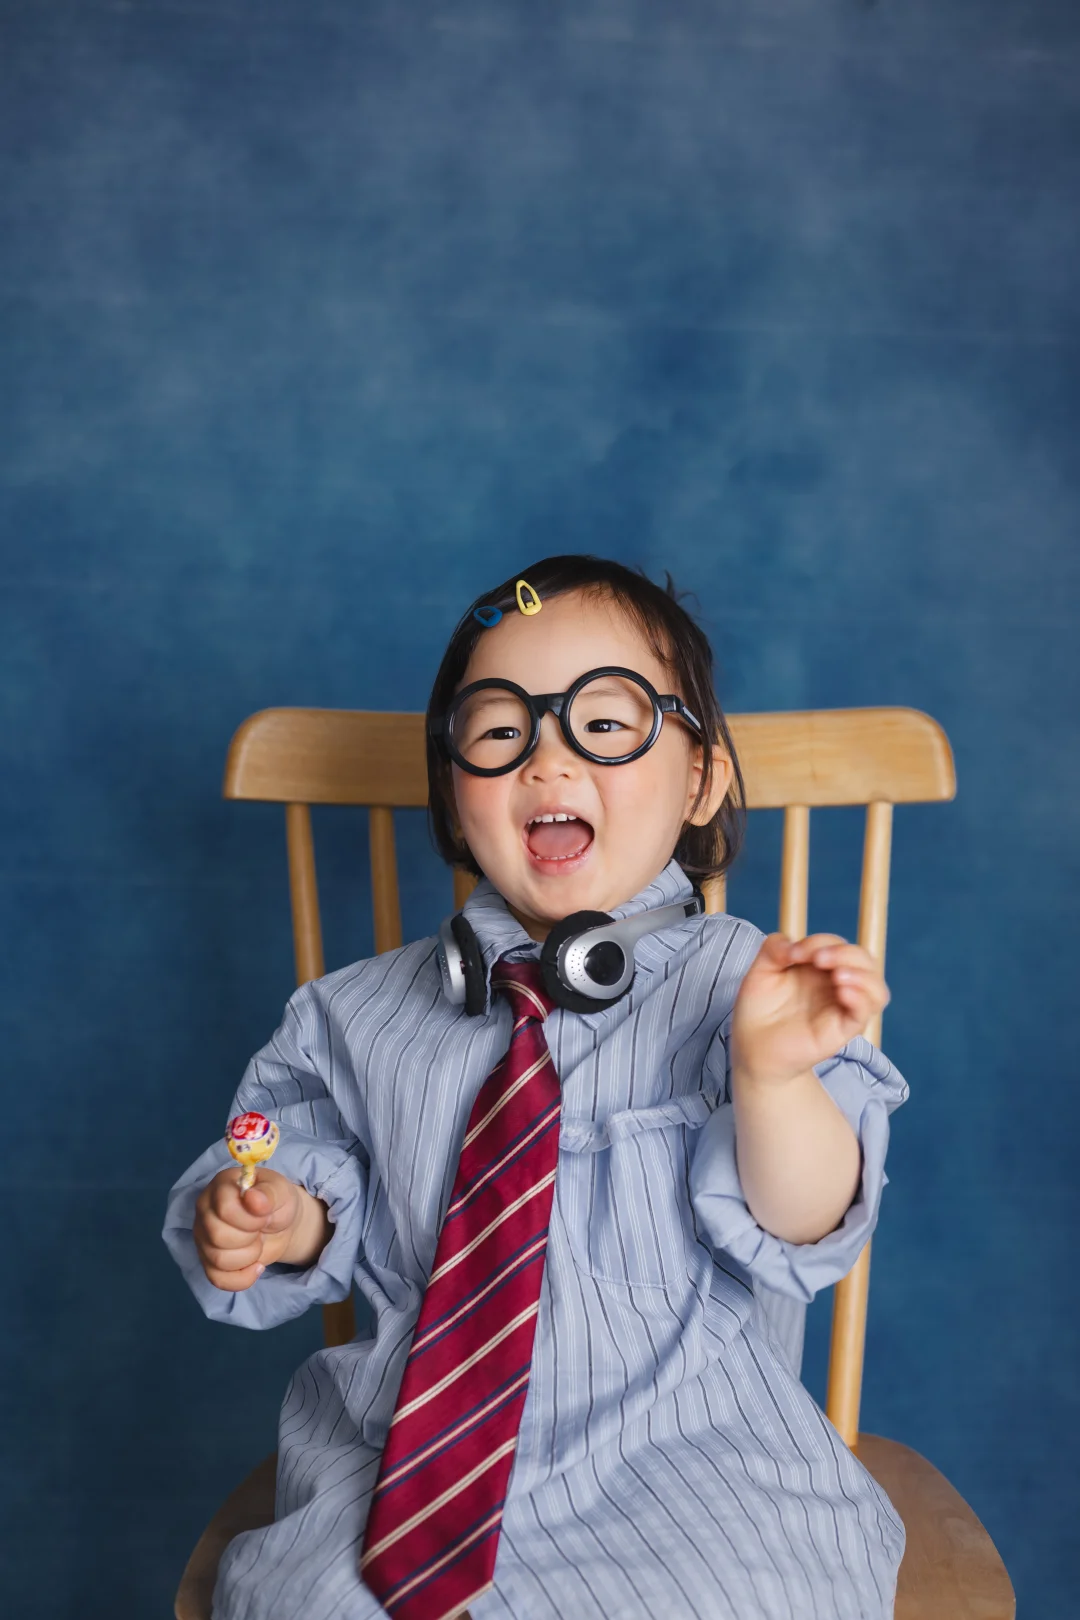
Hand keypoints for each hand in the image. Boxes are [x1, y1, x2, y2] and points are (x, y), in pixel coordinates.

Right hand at [193, 1167, 313, 1290]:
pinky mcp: (207, 1260)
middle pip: (218, 1236)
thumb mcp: (281, 1191)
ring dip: (249, 1256)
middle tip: (261, 1228)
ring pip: (218, 1259)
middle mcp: (205, 1210)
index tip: (265, 1214)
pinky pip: (217, 1279)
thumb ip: (268, 1192)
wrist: (280, 1224)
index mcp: (221, 1186)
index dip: (250, 1219)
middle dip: (251, 1237)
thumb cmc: (276, 1203)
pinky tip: (257, 1266)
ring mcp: (203, 1237)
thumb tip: (252, 1198)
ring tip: (258, 1242)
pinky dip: (243, 1278)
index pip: (225, 1209)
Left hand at [731, 933, 889, 1088]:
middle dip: (845, 953)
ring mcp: (841, 1008)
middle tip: (819, 959)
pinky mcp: (842, 1030)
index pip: (836, 945)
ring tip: (838, 975)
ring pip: (876, 988)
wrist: (753, 1047)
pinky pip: (864, 1013)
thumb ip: (774, 948)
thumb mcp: (761, 970)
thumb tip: (794, 944)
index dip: (819, 942)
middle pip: (864, 960)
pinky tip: (842, 991)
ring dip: (862, 974)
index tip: (793, 954)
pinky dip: (861, 998)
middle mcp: (835, 986)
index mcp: (820, 968)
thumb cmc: (759, 1010)